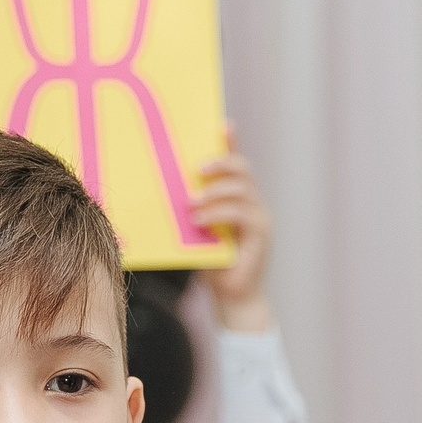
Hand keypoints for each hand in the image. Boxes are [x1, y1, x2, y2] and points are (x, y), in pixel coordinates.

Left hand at [192, 121, 274, 332]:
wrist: (232, 298)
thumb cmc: (211, 265)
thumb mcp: (195, 233)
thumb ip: (188, 212)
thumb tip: (160, 195)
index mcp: (237, 198)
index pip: (235, 163)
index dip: (231, 142)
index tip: (222, 124)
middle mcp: (252, 202)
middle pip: (242, 169)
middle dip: (221, 162)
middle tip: (197, 169)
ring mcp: (259, 217)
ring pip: (242, 189)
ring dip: (215, 192)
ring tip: (192, 204)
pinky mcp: (261, 234)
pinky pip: (241, 213)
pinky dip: (219, 214)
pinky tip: (201, 220)